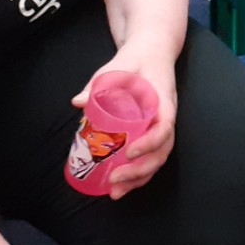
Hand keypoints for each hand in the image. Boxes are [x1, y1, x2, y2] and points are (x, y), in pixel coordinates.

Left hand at [71, 36, 180, 199]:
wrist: (153, 52)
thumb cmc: (136, 59)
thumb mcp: (118, 66)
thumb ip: (99, 83)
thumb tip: (78, 102)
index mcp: (163, 100)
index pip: (164, 127)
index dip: (149, 143)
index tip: (129, 153)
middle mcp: (166, 117)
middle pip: (162, 151)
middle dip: (140, 171)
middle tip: (115, 179)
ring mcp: (162, 126)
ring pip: (157, 159)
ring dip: (139, 179)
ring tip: (116, 192)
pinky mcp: (153, 132)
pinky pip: (151, 156)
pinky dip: (138, 174)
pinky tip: (120, 185)